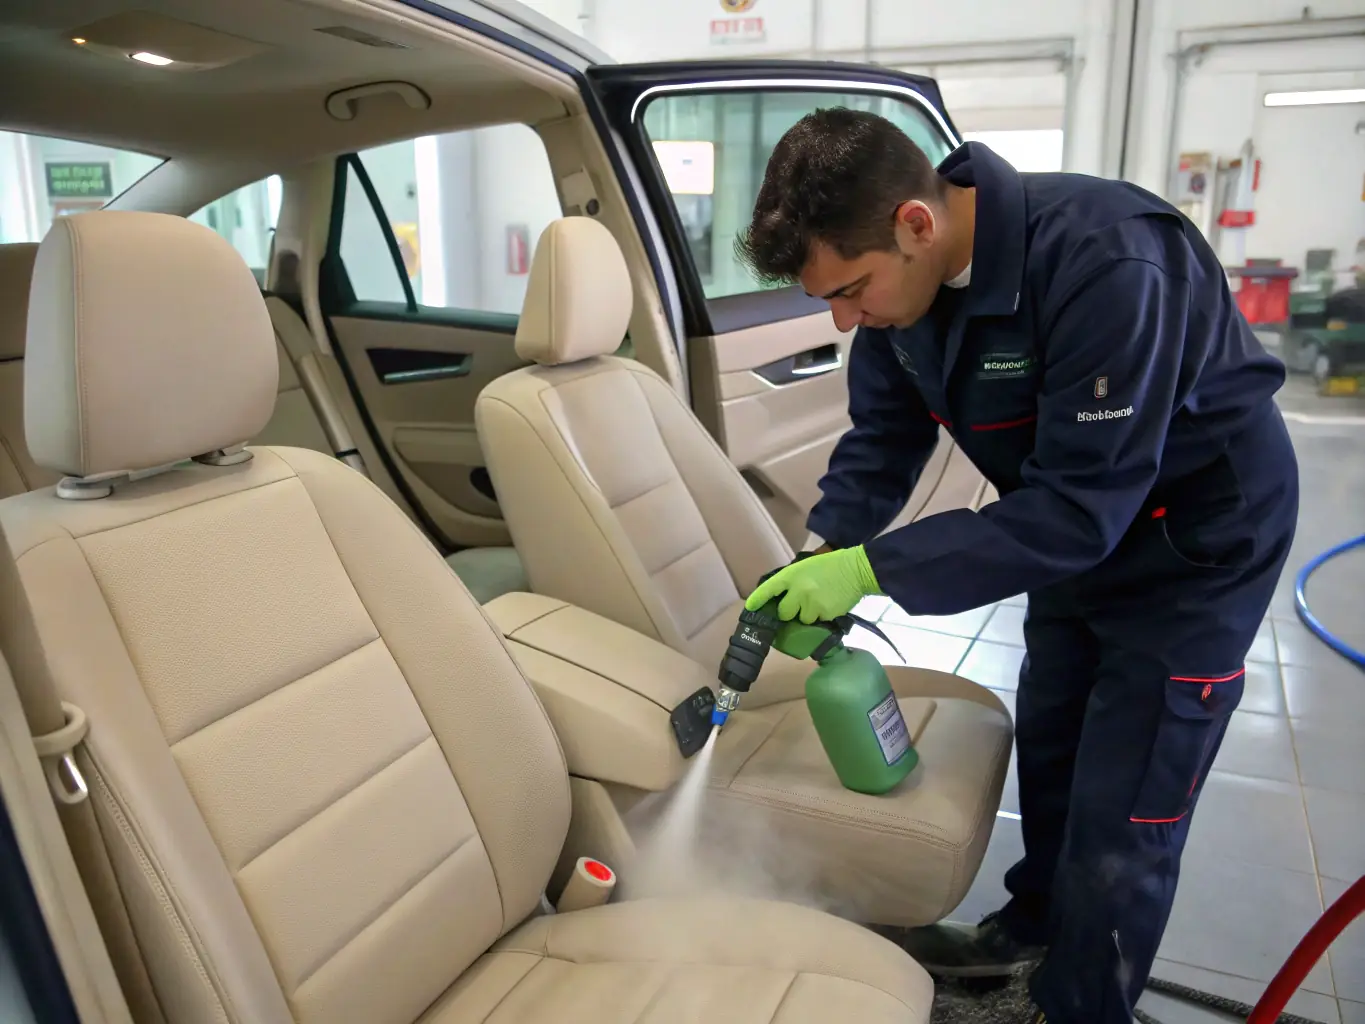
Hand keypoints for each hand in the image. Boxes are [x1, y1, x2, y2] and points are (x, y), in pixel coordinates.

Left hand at [745, 546, 880, 623]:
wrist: (857, 570)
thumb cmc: (831, 565)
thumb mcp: (806, 566)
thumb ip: (792, 581)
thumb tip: (782, 597)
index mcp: (792, 575)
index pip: (769, 589)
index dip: (758, 600)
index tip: (750, 608)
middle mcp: (798, 590)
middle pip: (784, 612)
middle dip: (789, 611)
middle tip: (799, 604)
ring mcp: (811, 604)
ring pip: (802, 619)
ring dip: (808, 614)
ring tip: (820, 602)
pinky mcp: (825, 614)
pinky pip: (818, 621)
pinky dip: (822, 616)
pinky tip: (830, 604)